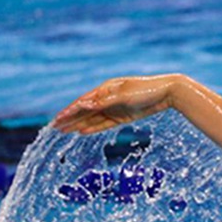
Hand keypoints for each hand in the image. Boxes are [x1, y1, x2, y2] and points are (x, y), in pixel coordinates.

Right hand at [52, 74, 179, 134]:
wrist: (167, 93)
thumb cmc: (146, 90)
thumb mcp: (124, 96)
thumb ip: (104, 102)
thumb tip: (84, 105)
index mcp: (105, 89)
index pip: (82, 102)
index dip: (69, 111)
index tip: (57, 119)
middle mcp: (107, 98)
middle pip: (84, 111)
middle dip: (69, 119)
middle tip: (53, 127)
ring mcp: (114, 108)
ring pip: (92, 118)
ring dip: (77, 124)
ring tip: (63, 132)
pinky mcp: (122, 116)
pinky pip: (103, 123)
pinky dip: (92, 128)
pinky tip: (81, 132)